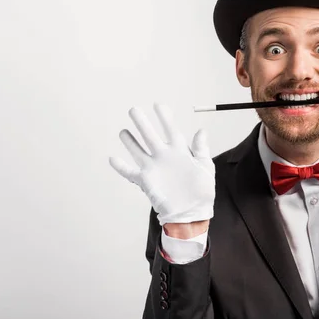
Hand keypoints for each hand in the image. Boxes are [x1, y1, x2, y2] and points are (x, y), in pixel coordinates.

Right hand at [109, 103, 214, 224]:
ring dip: (130, 141)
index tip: (158, 105)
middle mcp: (164, 157)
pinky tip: (113, 159)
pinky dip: (121, 167)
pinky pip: (130, 173)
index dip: (164, 117)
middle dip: (142, 122)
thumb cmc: (202, 192)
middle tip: (134, 110)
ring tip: (123, 131)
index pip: (170, 129)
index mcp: (180, 152)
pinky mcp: (146, 182)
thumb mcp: (205, 167)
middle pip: (150, 136)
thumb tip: (201, 130)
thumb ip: (201, 149)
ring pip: (138, 151)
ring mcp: (154, 169)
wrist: (192, 212)